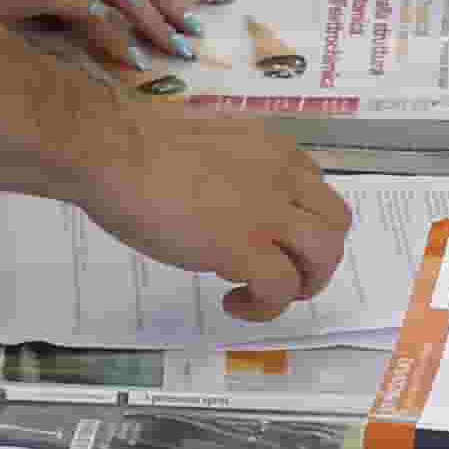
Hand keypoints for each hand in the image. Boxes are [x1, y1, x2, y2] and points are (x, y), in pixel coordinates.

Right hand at [77, 106, 354, 320]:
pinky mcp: (246, 248)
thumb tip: (218, 198)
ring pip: (325, 253)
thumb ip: (226, 167)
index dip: (297, 219)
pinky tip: (234, 304)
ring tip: (267, 295)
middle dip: (317, 256)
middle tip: (282, 275)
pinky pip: (281, 288)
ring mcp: (268, 212)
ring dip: (304, 283)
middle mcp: (282, 176)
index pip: (313, 187)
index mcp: (270, 148)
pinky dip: (266, 306)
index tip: (266, 235)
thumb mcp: (202, 143)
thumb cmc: (134, 142)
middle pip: (335, 221)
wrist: (113, 151)